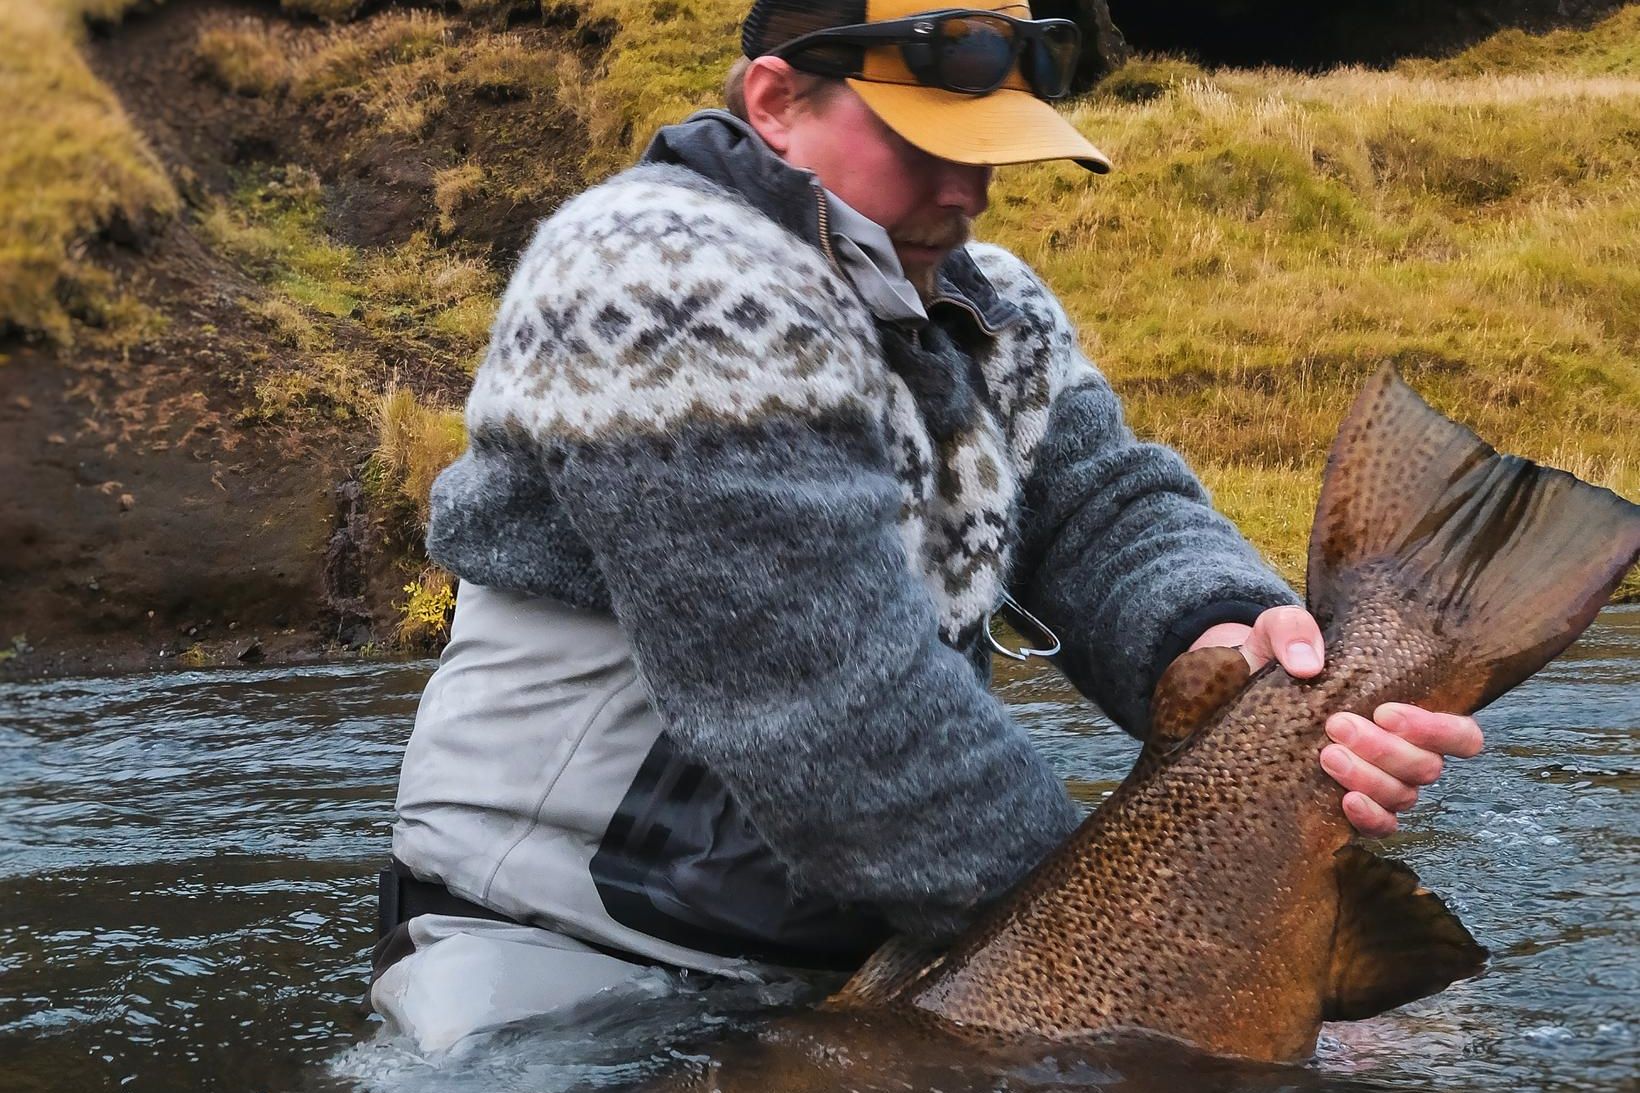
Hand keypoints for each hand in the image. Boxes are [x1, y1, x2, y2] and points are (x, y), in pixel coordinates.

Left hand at [1188, 606, 1483, 836]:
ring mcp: (1379, 780)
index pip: (1460, 733)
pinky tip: (1346, 800)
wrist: (1236, 689)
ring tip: (1326, 755)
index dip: (1437, 729)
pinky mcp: (1350, 803)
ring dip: (1369, 777)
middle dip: (1385, 749)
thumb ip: (1293, 632)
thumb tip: (1308, 665)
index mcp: (1405, 709)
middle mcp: (1402, 749)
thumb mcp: (1278, 632)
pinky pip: (1382, 826)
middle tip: (1336, 725)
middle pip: (1427, 766)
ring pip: (1403, 794)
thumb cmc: (1277, 658)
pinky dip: (1370, 817)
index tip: (1385, 711)